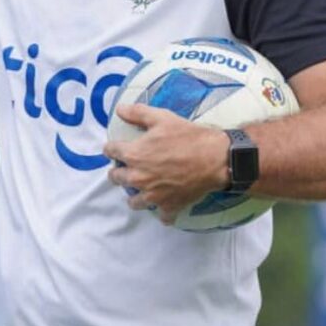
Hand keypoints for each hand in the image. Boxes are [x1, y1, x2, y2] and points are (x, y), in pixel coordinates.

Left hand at [103, 104, 229, 224]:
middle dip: (119, 171)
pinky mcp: (169, 207)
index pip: (111, 151)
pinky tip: (166, 202)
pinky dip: (162, 211)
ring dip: (136, 194)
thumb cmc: (188, 136)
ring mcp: (152, 196)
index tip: (117, 147)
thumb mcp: (162, 118)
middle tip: (129, 166)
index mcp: (134, 155)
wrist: (215, 158)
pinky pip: (160, 216)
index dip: (113, 148)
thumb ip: (137, 113)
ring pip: (133, 201)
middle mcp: (138, 178)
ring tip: (144, 186)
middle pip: (116, 178)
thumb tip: (119, 110)